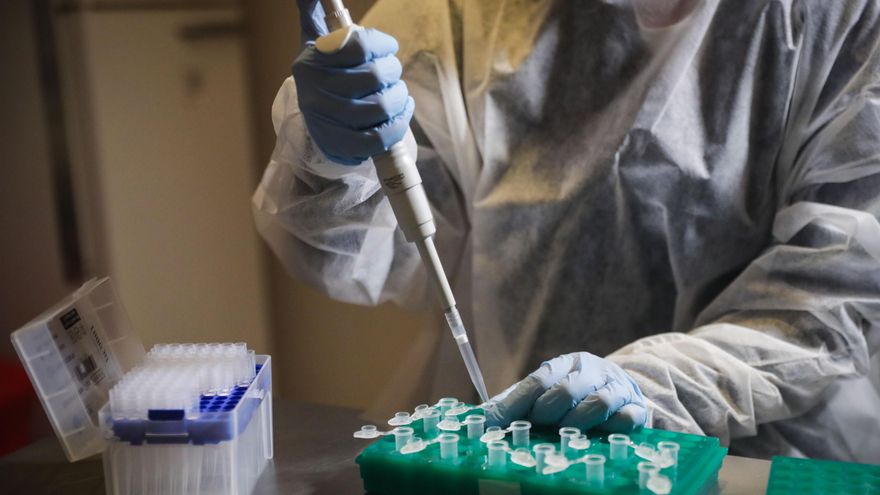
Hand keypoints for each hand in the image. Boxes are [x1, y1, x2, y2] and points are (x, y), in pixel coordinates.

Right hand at [292, 1, 414, 164]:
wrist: (317, 123)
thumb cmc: (325, 77)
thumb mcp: (314, 42)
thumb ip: (313, 12)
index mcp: (312, 62)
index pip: (360, 45)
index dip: (382, 45)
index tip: (387, 48)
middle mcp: (316, 91)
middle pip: (375, 75)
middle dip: (393, 72)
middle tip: (392, 74)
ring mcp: (329, 121)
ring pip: (381, 106)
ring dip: (400, 97)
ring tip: (398, 94)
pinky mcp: (343, 146)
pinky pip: (381, 136)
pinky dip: (399, 123)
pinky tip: (400, 112)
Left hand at [485, 352, 647, 432]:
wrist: (622, 389)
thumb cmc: (576, 395)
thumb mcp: (544, 393)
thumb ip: (514, 403)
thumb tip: (479, 418)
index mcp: (565, 363)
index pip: (537, 380)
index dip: (514, 404)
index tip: (494, 424)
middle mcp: (592, 370)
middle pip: (566, 389)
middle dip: (548, 411)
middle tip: (538, 425)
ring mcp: (617, 387)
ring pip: (598, 402)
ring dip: (577, 421)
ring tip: (566, 433)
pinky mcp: (636, 408)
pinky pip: (625, 418)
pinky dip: (610, 428)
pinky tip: (599, 435)